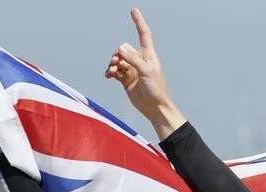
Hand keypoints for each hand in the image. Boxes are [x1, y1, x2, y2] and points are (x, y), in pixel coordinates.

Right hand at [105, 8, 184, 138]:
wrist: (155, 107)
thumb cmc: (156, 89)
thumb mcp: (146, 71)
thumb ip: (133, 59)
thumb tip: (120, 48)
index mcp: (148, 55)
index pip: (143, 34)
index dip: (138, 22)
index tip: (133, 10)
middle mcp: (139, 60)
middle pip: (124, 48)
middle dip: (118, 53)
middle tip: (118, 62)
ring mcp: (132, 70)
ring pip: (117, 59)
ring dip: (112, 63)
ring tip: (112, 70)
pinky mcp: (125, 79)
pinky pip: (114, 71)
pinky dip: (110, 71)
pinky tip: (109, 75)